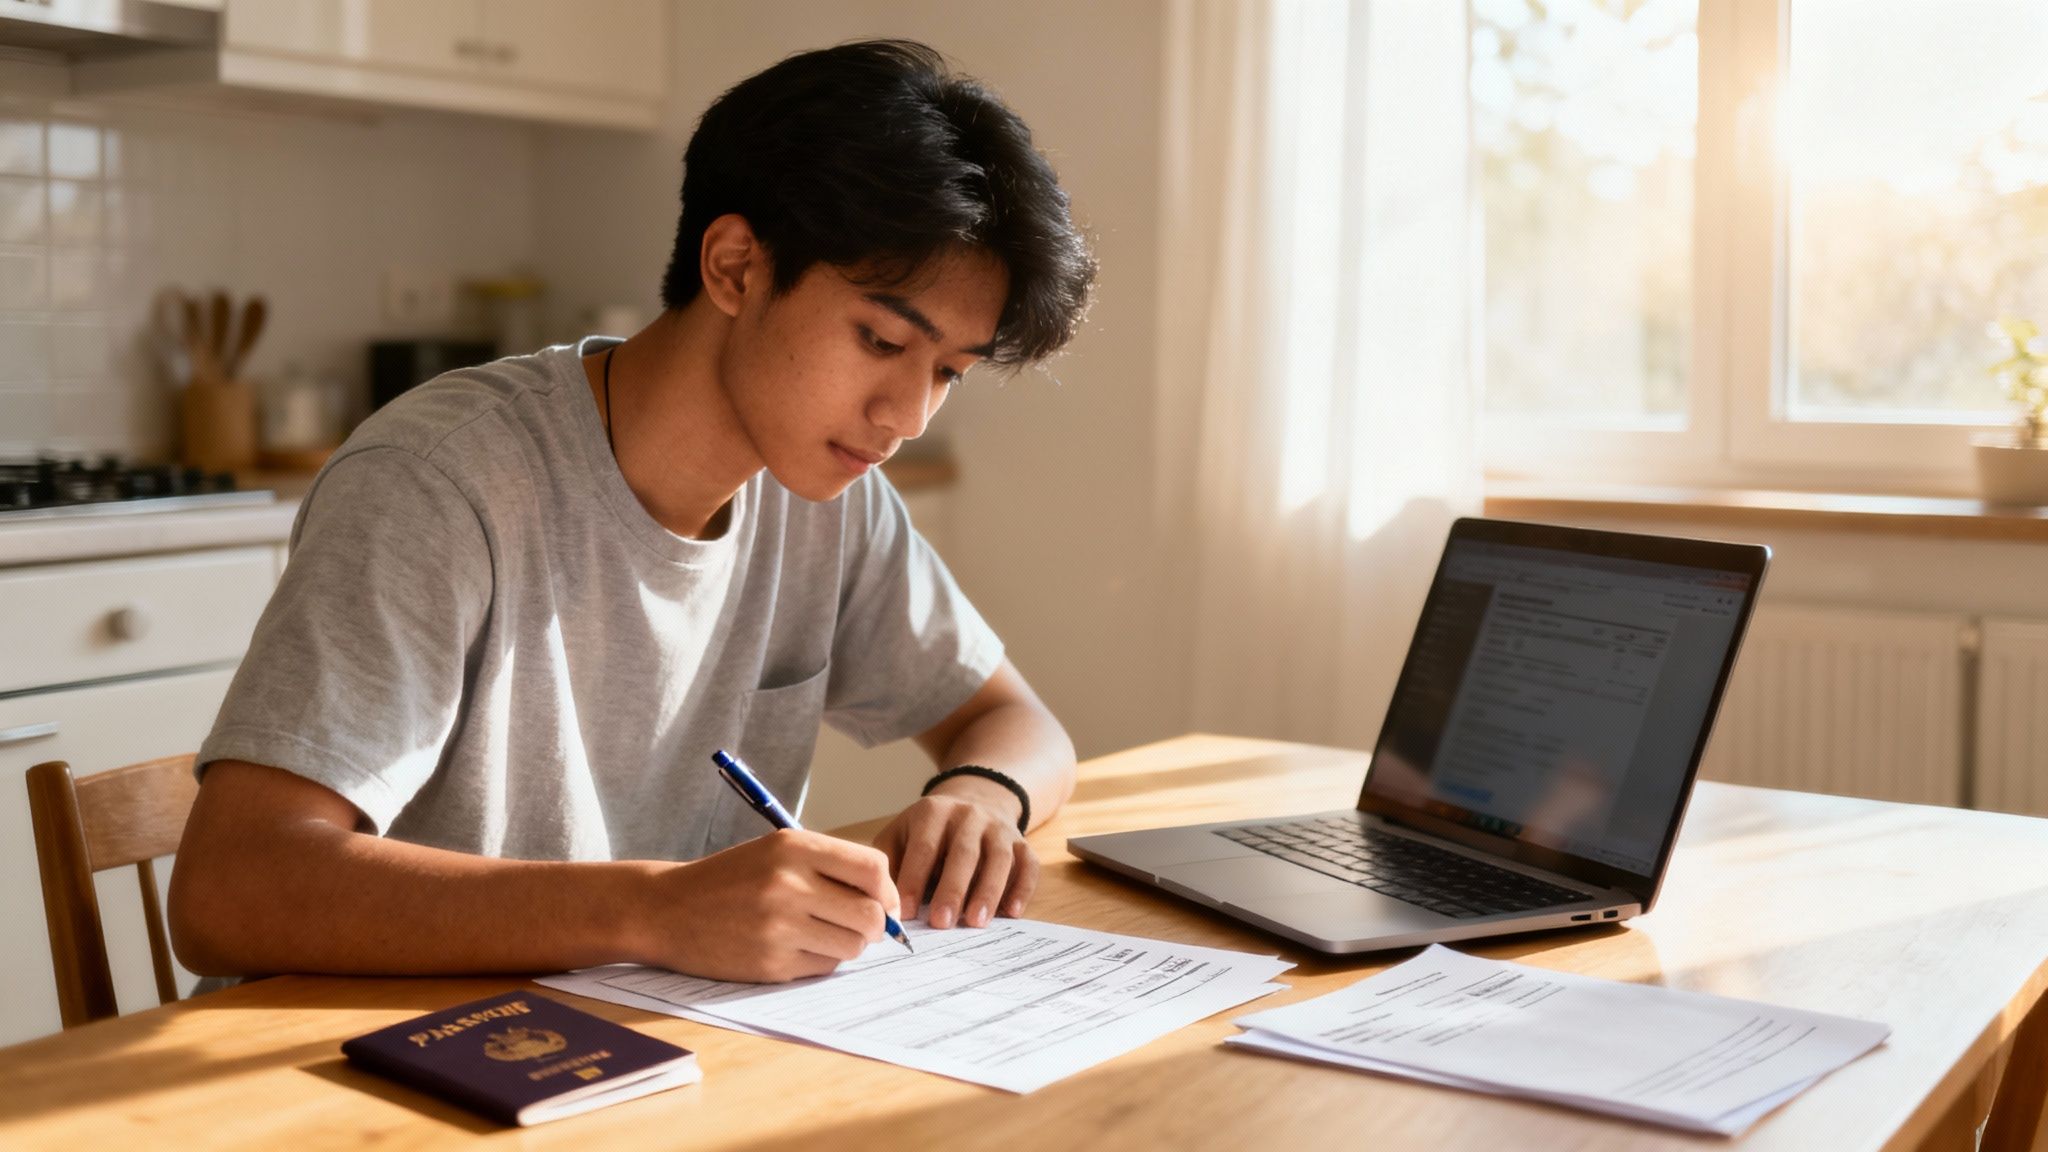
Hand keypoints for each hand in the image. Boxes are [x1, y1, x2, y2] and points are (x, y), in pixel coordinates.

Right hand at [637, 828, 900, 982]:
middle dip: (875, 924)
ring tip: (823, 934)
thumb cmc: (731, 878)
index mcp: (792, 846)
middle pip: (870, 914)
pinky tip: (795, 947)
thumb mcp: (776, 851)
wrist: (666, 910)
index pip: (872, 868)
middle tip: (859, 925)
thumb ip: (831, 866)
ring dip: (848, 944)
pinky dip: (820, 960)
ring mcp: (779, 926)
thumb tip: (889, 901)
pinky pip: (824, 967)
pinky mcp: (771, 963)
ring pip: (853, 945)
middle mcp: (788, 883)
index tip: (884, 901)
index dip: (887, 890)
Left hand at [873, 781, 1037, 928]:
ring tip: (975, 922)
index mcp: (934, 812)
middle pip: (963, 853)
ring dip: (988, 891)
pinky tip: (1011, 912)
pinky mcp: (1022, 842)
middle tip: (941, 923)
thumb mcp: (901, 834)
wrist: (974, 801)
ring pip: (999, 858)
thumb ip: (889, 864)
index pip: (924, 847)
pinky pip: (1028, 864)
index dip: (915, 880)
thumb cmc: (928, 832)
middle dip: (952, 889)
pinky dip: (1022, 888)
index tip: (907, 913)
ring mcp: (999, 828)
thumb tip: (882, 904)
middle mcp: (970, 815)